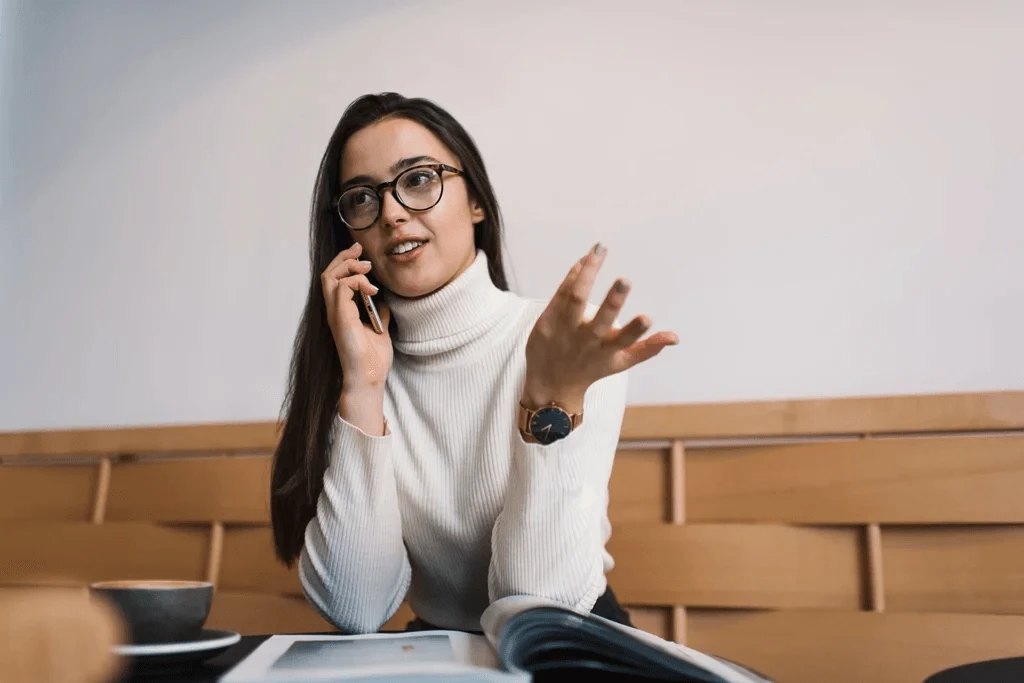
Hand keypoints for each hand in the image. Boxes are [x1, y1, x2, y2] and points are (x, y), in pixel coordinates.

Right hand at [321, 242, 392, 391]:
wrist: (369, 377)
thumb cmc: (373, 359)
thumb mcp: (379, 330)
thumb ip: (378, 314)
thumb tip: (384, 302)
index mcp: (341, 312)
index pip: (335, 279)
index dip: (345, 262)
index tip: (361, 254)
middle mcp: (334, 311)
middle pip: (328, 273)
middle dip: (344, 257)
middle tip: (360, 249)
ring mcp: (335, 314)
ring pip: (330, 277)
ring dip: (349, 267)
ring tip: (367, 268)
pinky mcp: (340, 318)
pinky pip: (342, 288)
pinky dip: (357, 282)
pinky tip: (372, 290)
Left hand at [523, 244, 677, 410]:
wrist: (551, 384)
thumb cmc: (591, 368)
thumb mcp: (621, 363)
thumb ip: (648, 349)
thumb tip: (675, 337)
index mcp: (607, 350)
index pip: (624, 340)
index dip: (636, 330)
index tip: (647, 318)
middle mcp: (586, 340)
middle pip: (599, 319)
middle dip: (613, 301)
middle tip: (625, 281)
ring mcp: (564, 330)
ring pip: (575, 298)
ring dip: (588, 272)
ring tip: (601, 249)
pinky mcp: (547, 321)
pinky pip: (561, 293)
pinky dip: (574, 274)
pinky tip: (586, 259)